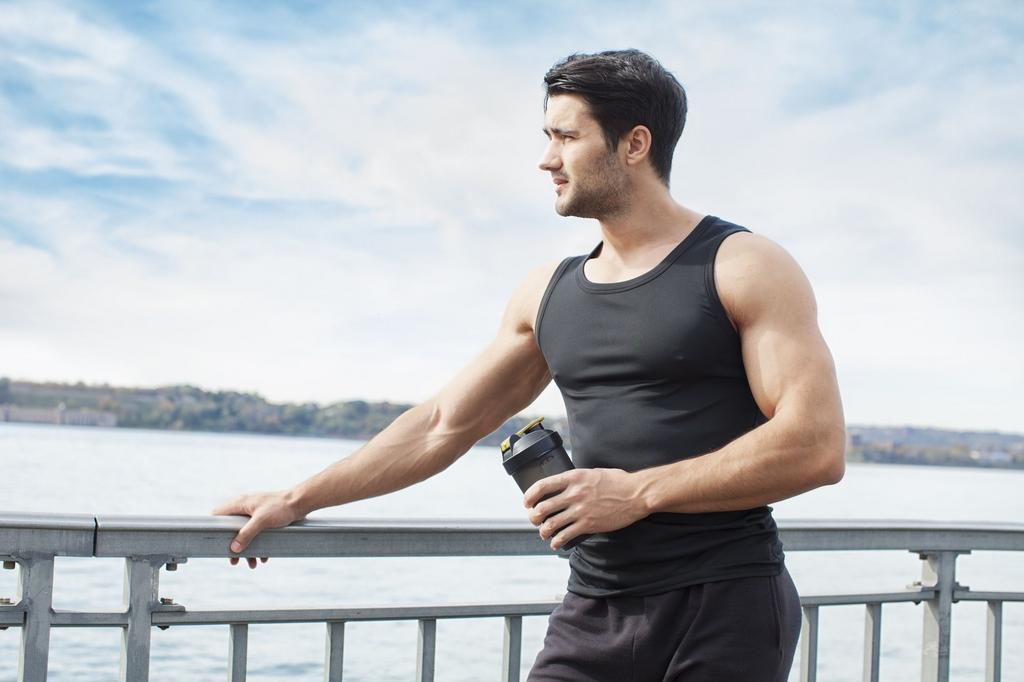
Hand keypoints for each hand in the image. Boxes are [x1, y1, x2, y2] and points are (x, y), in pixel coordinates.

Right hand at [211, 491, 303, 567]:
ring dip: (248, 550)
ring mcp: (255, 514)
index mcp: (241, 503)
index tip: (215, 542)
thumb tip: (234, 549)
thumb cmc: (281, 507)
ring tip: (252, 564)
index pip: (219, 513)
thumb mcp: (262, 521)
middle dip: (234, 546)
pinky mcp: (265, 520)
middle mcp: (246, 508)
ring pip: (245, 534)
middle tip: (234, 561)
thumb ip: (247, 534)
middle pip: (232, 529)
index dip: (214, 527)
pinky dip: (259, 545)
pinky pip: (257, 534)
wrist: (301, 502)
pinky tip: (264, 557)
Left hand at [523, 468, 647, 550]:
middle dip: (534, 516)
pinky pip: (565, 535)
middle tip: (534, 519)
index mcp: (573, 477)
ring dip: (543, 531)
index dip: (529, 495)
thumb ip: (577, 478)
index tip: (527, 502)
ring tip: (544, 532)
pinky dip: (556, 541)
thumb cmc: (617, 481)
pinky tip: (555, 543)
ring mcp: (580, 510)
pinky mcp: (588, 524)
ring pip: (551, 524)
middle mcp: (574, 493)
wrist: (636, 494)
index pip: (542, 486)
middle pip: (543, 508)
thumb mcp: (593, 472)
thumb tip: (565, 484)